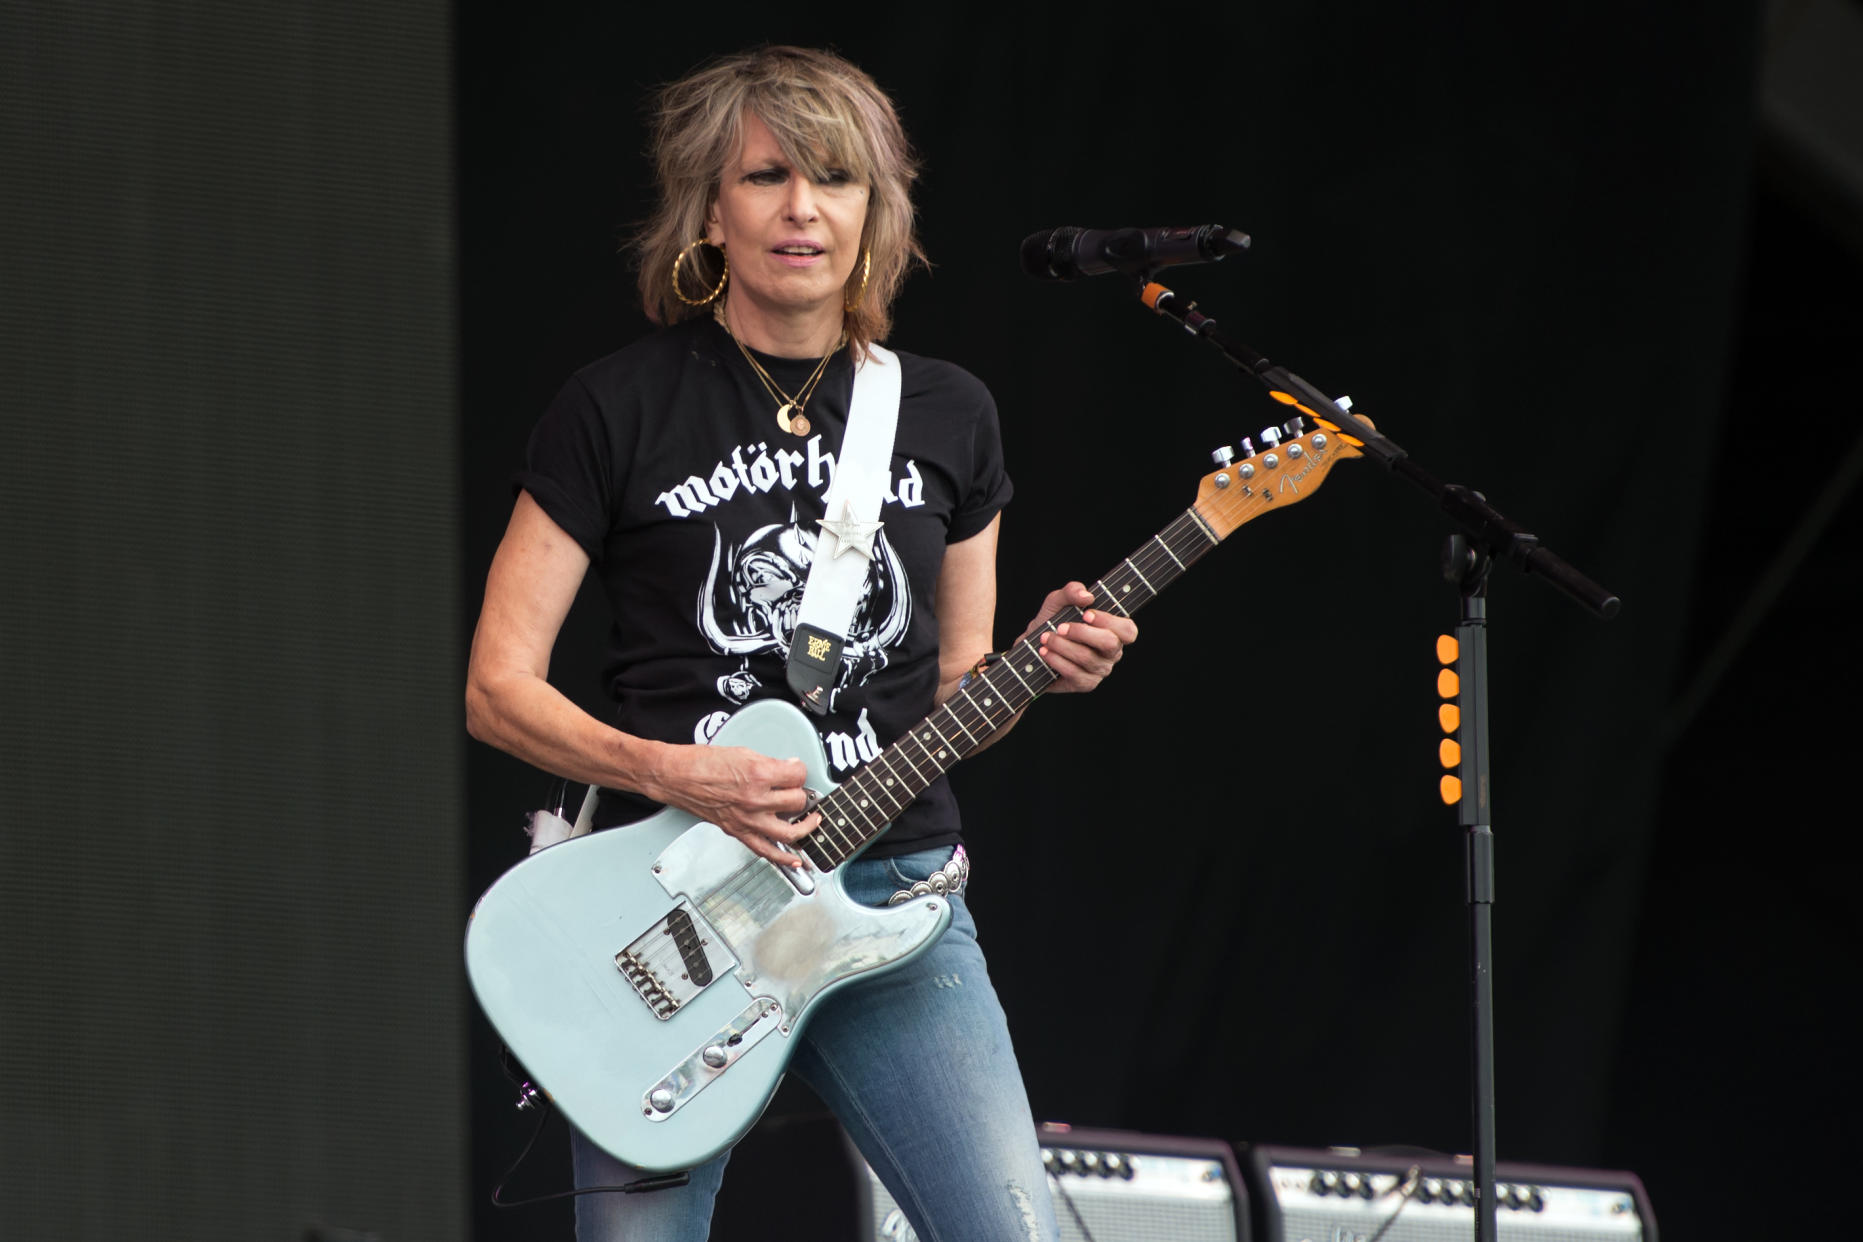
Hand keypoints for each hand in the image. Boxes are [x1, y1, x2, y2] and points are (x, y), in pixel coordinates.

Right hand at [641, 742, 819, 868]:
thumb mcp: (743, 753)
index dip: (800, 770)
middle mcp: (755, 799)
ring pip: (790, 832)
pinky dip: (784, 859)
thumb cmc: (702, 763)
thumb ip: (769, 763)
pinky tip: (797, 861)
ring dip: (805, 827)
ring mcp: (747, 820)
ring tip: (812, 822)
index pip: (797, 775)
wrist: (677, 777)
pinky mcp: (738, 832)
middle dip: (800, 793)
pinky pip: (766, 851)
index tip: (796, 769)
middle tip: (796, 789)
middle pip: (797, 801)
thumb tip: (788, 769)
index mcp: (758, 774)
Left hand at [1020, 582, 1137, 693]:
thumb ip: (1072, 590)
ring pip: (1087, 658)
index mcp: (1114, 631)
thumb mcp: (1059, 600)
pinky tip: (1045, 652)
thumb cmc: (1053, 621)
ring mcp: (1100, 670)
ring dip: (1062, 646)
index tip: (1086, 614)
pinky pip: (1075, 674)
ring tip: (1046, 638)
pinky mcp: (1086, 684)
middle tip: (1060, 627)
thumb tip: (1086, 596)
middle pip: (1110, 644)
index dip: (1110, 622)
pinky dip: (1057, 660)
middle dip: (1082, 633)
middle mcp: (1112, 652)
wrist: (1033, 647)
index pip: (1128, 630)